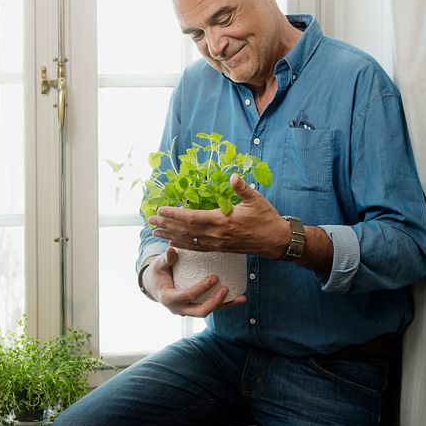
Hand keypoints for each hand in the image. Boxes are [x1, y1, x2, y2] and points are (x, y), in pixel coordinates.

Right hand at [142, 247, 246, 316]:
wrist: (154, 286)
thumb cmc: (157, 273)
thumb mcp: (158, 265)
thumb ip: (166, 259)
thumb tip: (171, 249)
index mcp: (169, 298)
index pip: (187, 296)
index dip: (201, 289)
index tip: (214, 278)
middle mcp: (179, 308)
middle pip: (200, 311)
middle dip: (215, 302)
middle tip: (226, 289)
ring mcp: (188, 310)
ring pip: (208, 311)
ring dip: (225, 306)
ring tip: (242, 298)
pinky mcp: (195, 308)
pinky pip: (212, 308)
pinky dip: (226, 304)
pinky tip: (239, 298)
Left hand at [149, 174, 289, 258]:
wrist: (275, 241)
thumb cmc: (266, 218)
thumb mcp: (256, 200)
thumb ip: (242, 188)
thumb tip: (233, 176)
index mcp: (222, 221)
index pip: (192, 218)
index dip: (175, 214)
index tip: (161, 209)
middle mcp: (216, 234)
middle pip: (185, 230)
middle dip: (166, 224)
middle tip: (149, 220)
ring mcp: (217, 243)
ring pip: (188, 240)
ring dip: (170, 235)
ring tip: (155, 231)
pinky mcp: (220, 248)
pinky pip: (197, 248)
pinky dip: (183, 245)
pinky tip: (173, 243)